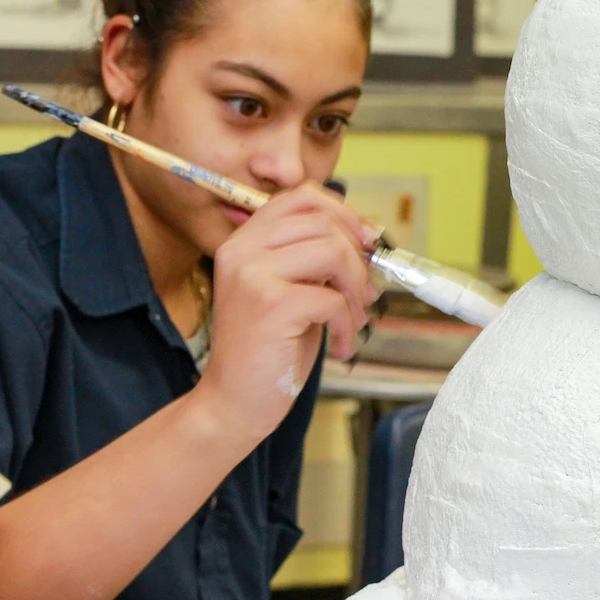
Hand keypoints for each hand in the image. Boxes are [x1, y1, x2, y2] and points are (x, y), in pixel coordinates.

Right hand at [193, 183, 378, 443]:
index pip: (301, 197)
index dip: (343, 214)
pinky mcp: (271, 305)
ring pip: (332, 252)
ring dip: (356, 288)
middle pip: (323, 222)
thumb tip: (367, 238)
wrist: (232, 402)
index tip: (365, 242)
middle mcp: (242, 250)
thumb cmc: (268, 349)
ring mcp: (253, 275)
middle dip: (358, 258)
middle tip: (363, 293)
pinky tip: (339, 345)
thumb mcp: (288, 289)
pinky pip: (332, 299)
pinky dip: (347, 324)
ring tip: (353, 319)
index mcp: (244, 241)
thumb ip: (313, 258)